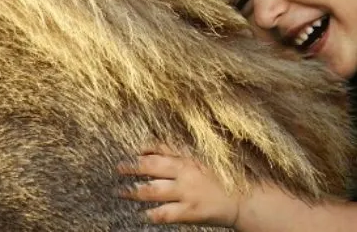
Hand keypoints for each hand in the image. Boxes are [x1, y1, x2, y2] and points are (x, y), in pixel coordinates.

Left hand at [117, 143, 239, 225]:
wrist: (243, 200)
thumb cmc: (221, 178)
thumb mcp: (202, 160)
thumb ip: (180, 153)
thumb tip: (152, 149)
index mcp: (189, 156)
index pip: (161, 147)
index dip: (143, 148)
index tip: (130, 150)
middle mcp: (185, 172)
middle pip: (151, 166)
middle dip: (132, 167)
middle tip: (118, 168)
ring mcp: (186, 192)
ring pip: (153, 190)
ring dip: (134, 191)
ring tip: (121, 192)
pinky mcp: (189, 211)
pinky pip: (164, 214)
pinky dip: (151, 214)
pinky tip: (143, 215)